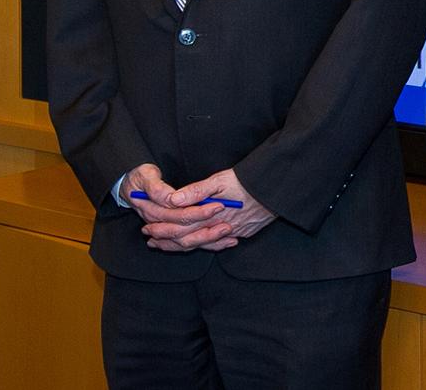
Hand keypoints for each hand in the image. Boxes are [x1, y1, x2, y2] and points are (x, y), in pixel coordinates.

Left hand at [138, 168, 275, 252]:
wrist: (279, 189)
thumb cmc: (250, 180)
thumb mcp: (222, 179)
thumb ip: (197, 191)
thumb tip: (173, 199)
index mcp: (211, 215)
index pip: (179, 224)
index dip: (160, 225)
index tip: (146, 225)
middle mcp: (219, 228)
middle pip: (186, 238)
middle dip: (165, 238)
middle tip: (148, 237)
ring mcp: (232, 233)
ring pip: (200, 245)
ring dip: (179, 245)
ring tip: (163, 244)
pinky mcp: (243, 234)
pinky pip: (217, 245)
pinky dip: (203, 245)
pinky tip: (197, 243)